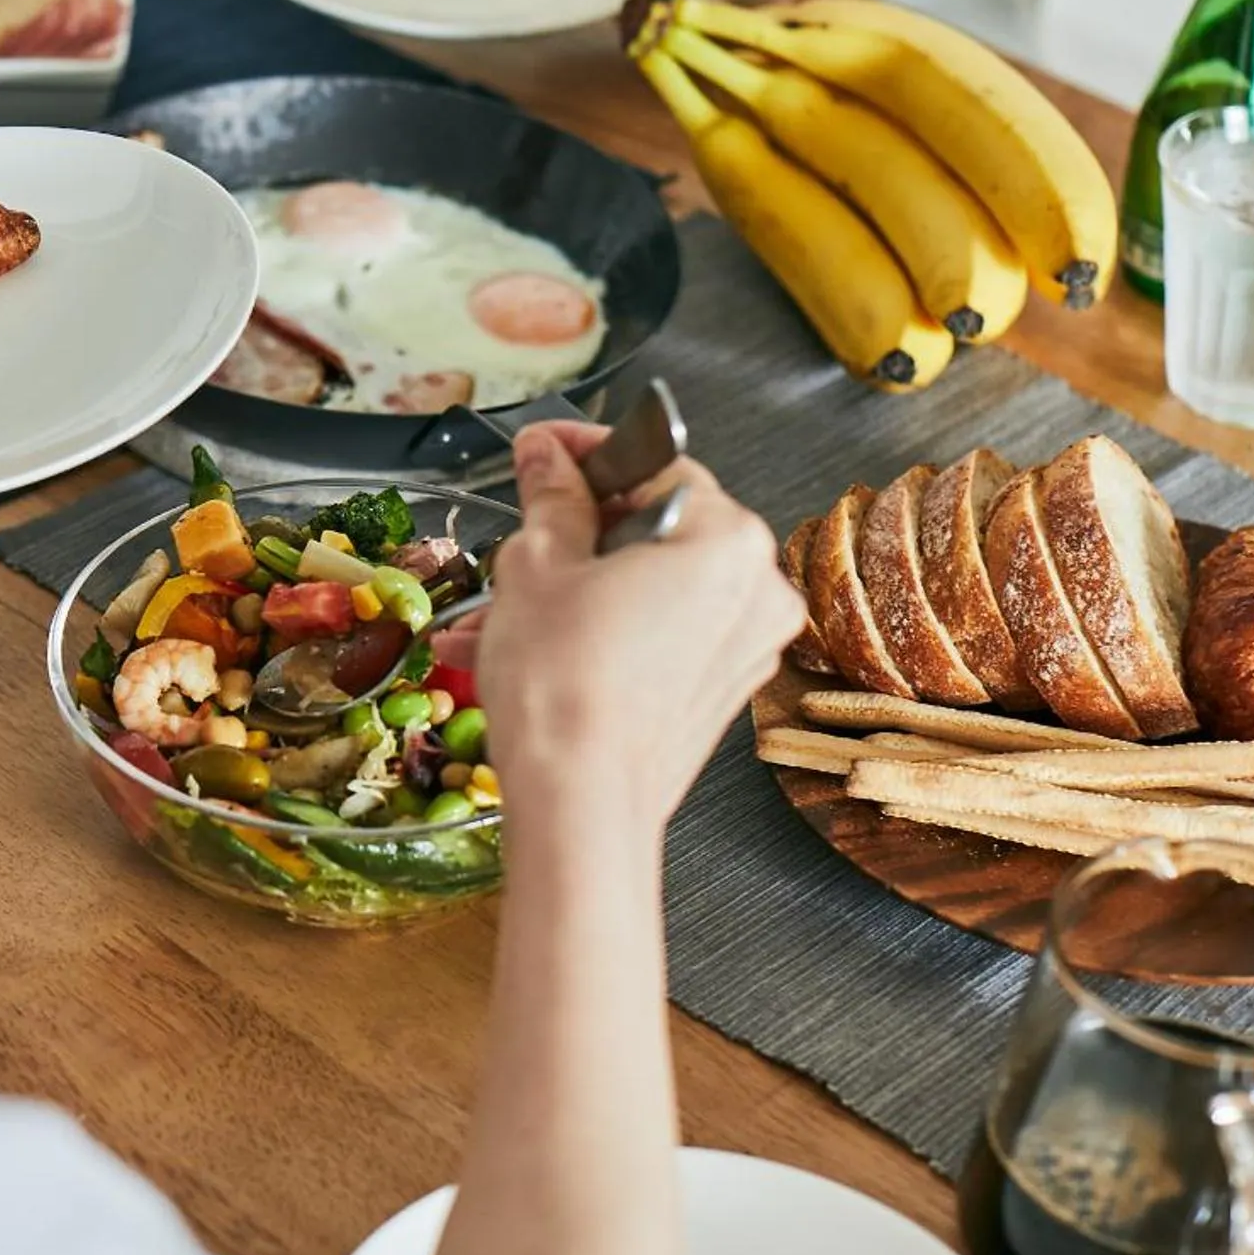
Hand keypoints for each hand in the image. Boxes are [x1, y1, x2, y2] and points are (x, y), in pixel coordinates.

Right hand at [471, 424, 803, 837]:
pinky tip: (532, 641)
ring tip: (498, 607)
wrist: (579, 804)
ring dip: (574, 587)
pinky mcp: (719, 690)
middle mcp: (755, 590)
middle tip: (517, 530)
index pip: (653, 464)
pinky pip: (657, 633)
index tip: (542, 450)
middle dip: (575, 531)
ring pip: (648, 585)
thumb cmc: (566, 690)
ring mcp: (743, 646)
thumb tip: (548, 455)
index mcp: (727, 540)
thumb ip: (552, 497)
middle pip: (656, 527)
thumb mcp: (538, 565)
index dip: (585, 453)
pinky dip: (601, 628)